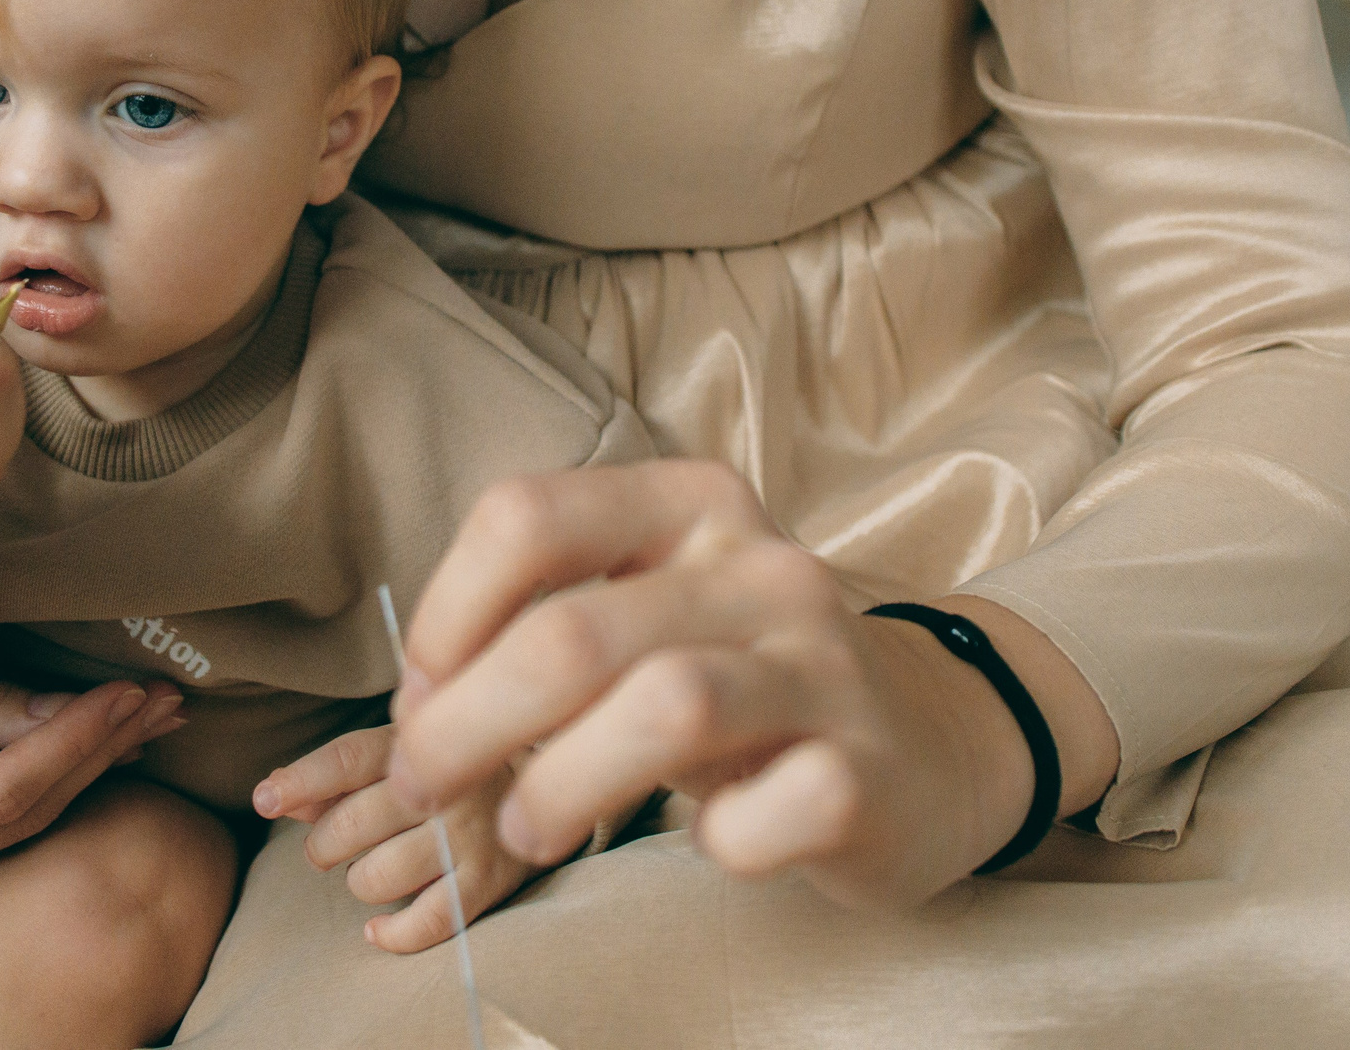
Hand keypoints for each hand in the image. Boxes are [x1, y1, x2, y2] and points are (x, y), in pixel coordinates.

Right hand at [0, 651, 185, 905]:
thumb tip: (77, 713)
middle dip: (104, 751)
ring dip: (97, 763)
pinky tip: (114, 741)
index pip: (8, 788)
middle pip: (28, 812)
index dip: (77, 740)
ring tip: (158, 713)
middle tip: (168, 698)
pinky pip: (12, 822)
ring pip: (29, 822)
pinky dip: (65, 775)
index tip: (133, 692)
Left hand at [253, 725, 532, 951]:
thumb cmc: (446, 768)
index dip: (299, 782)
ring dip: (359, 882)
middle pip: (350, 826)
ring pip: (377, 877)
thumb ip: (336, 774)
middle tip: (330, 847)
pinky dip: (393, 934)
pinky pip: (426, 924)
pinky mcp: (488, 882)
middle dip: (324, 845)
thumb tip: (275, 795)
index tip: (264, 800)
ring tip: (373, 871)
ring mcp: (467, 835)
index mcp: (417, 741)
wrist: (544, 781)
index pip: (346, 759)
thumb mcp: (396, 752)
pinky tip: (378, 927)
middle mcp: (444, 785)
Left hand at [383, 461, 1119, 910]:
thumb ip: (545, 623)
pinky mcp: (867, 773)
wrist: (928, 742)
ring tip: (531, 828)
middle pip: (572, 632)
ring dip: (564, 785)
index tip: (422, 689)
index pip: (529, 516)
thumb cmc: (743, 680)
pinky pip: (765, 816)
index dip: (447, 610)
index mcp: (691, 504)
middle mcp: (761, 567)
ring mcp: (824, 666)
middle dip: (466, 724)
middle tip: (429, 786)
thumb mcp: (651, 611)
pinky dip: (714, 845)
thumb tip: (421, 697)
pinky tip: (707, 842)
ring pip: (666, 706)